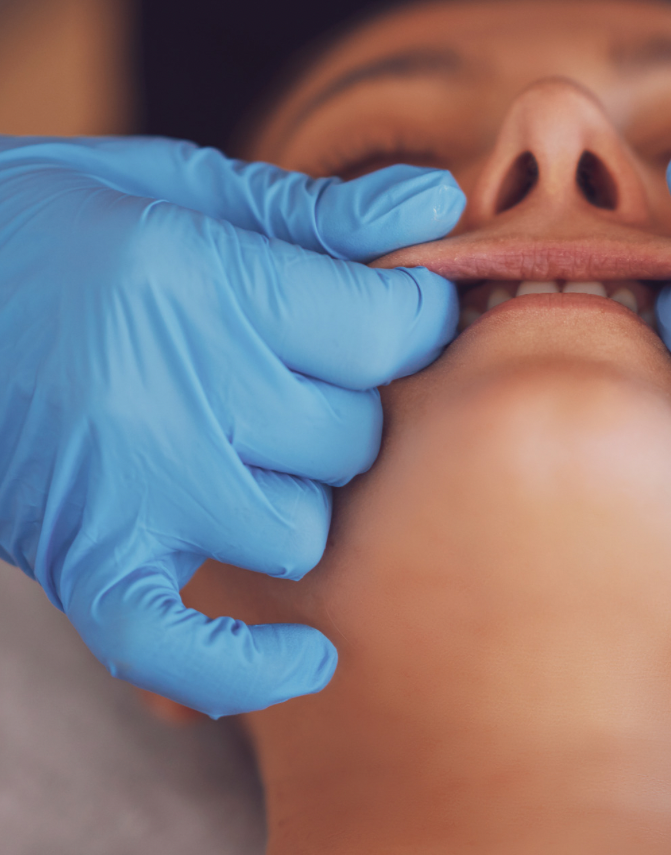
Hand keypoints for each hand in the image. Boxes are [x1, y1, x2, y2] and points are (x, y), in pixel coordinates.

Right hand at [0, 135, 464, 716]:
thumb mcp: (182, 188)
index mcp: (201, 281)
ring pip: (302, 531)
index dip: (419, 318)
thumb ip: (317, 210)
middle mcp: (172, 391)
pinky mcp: (83, 559)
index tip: (406, 310)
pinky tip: (304, 656)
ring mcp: (126, 489)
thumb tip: (439, 196)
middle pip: (354, 436)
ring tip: (258, 449)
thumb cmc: (48, 223)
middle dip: (356, 401)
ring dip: (300, 495)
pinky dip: (245, 667)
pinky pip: (182, 650)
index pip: (386, 332)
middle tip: (317, 370)